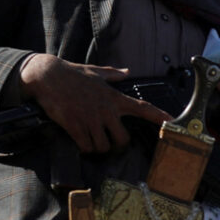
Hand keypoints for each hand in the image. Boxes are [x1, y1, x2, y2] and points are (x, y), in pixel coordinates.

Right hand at [19, 55, 171, 154]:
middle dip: (117, 146)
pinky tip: (80, 141)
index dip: (158, 116)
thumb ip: (113, 75)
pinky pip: (86, 146)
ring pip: (103, 146)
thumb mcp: (95, 72)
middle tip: (110, 144)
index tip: (171, 121)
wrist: (47, 75)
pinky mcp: (76, 125)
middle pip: (123, 139)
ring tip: (91, 141)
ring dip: (98, 148)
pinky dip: (84, 148)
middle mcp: (106, 110)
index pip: (142, 107)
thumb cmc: (72, 73)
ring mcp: (91, 119)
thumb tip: (126, 71)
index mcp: (113, 97)